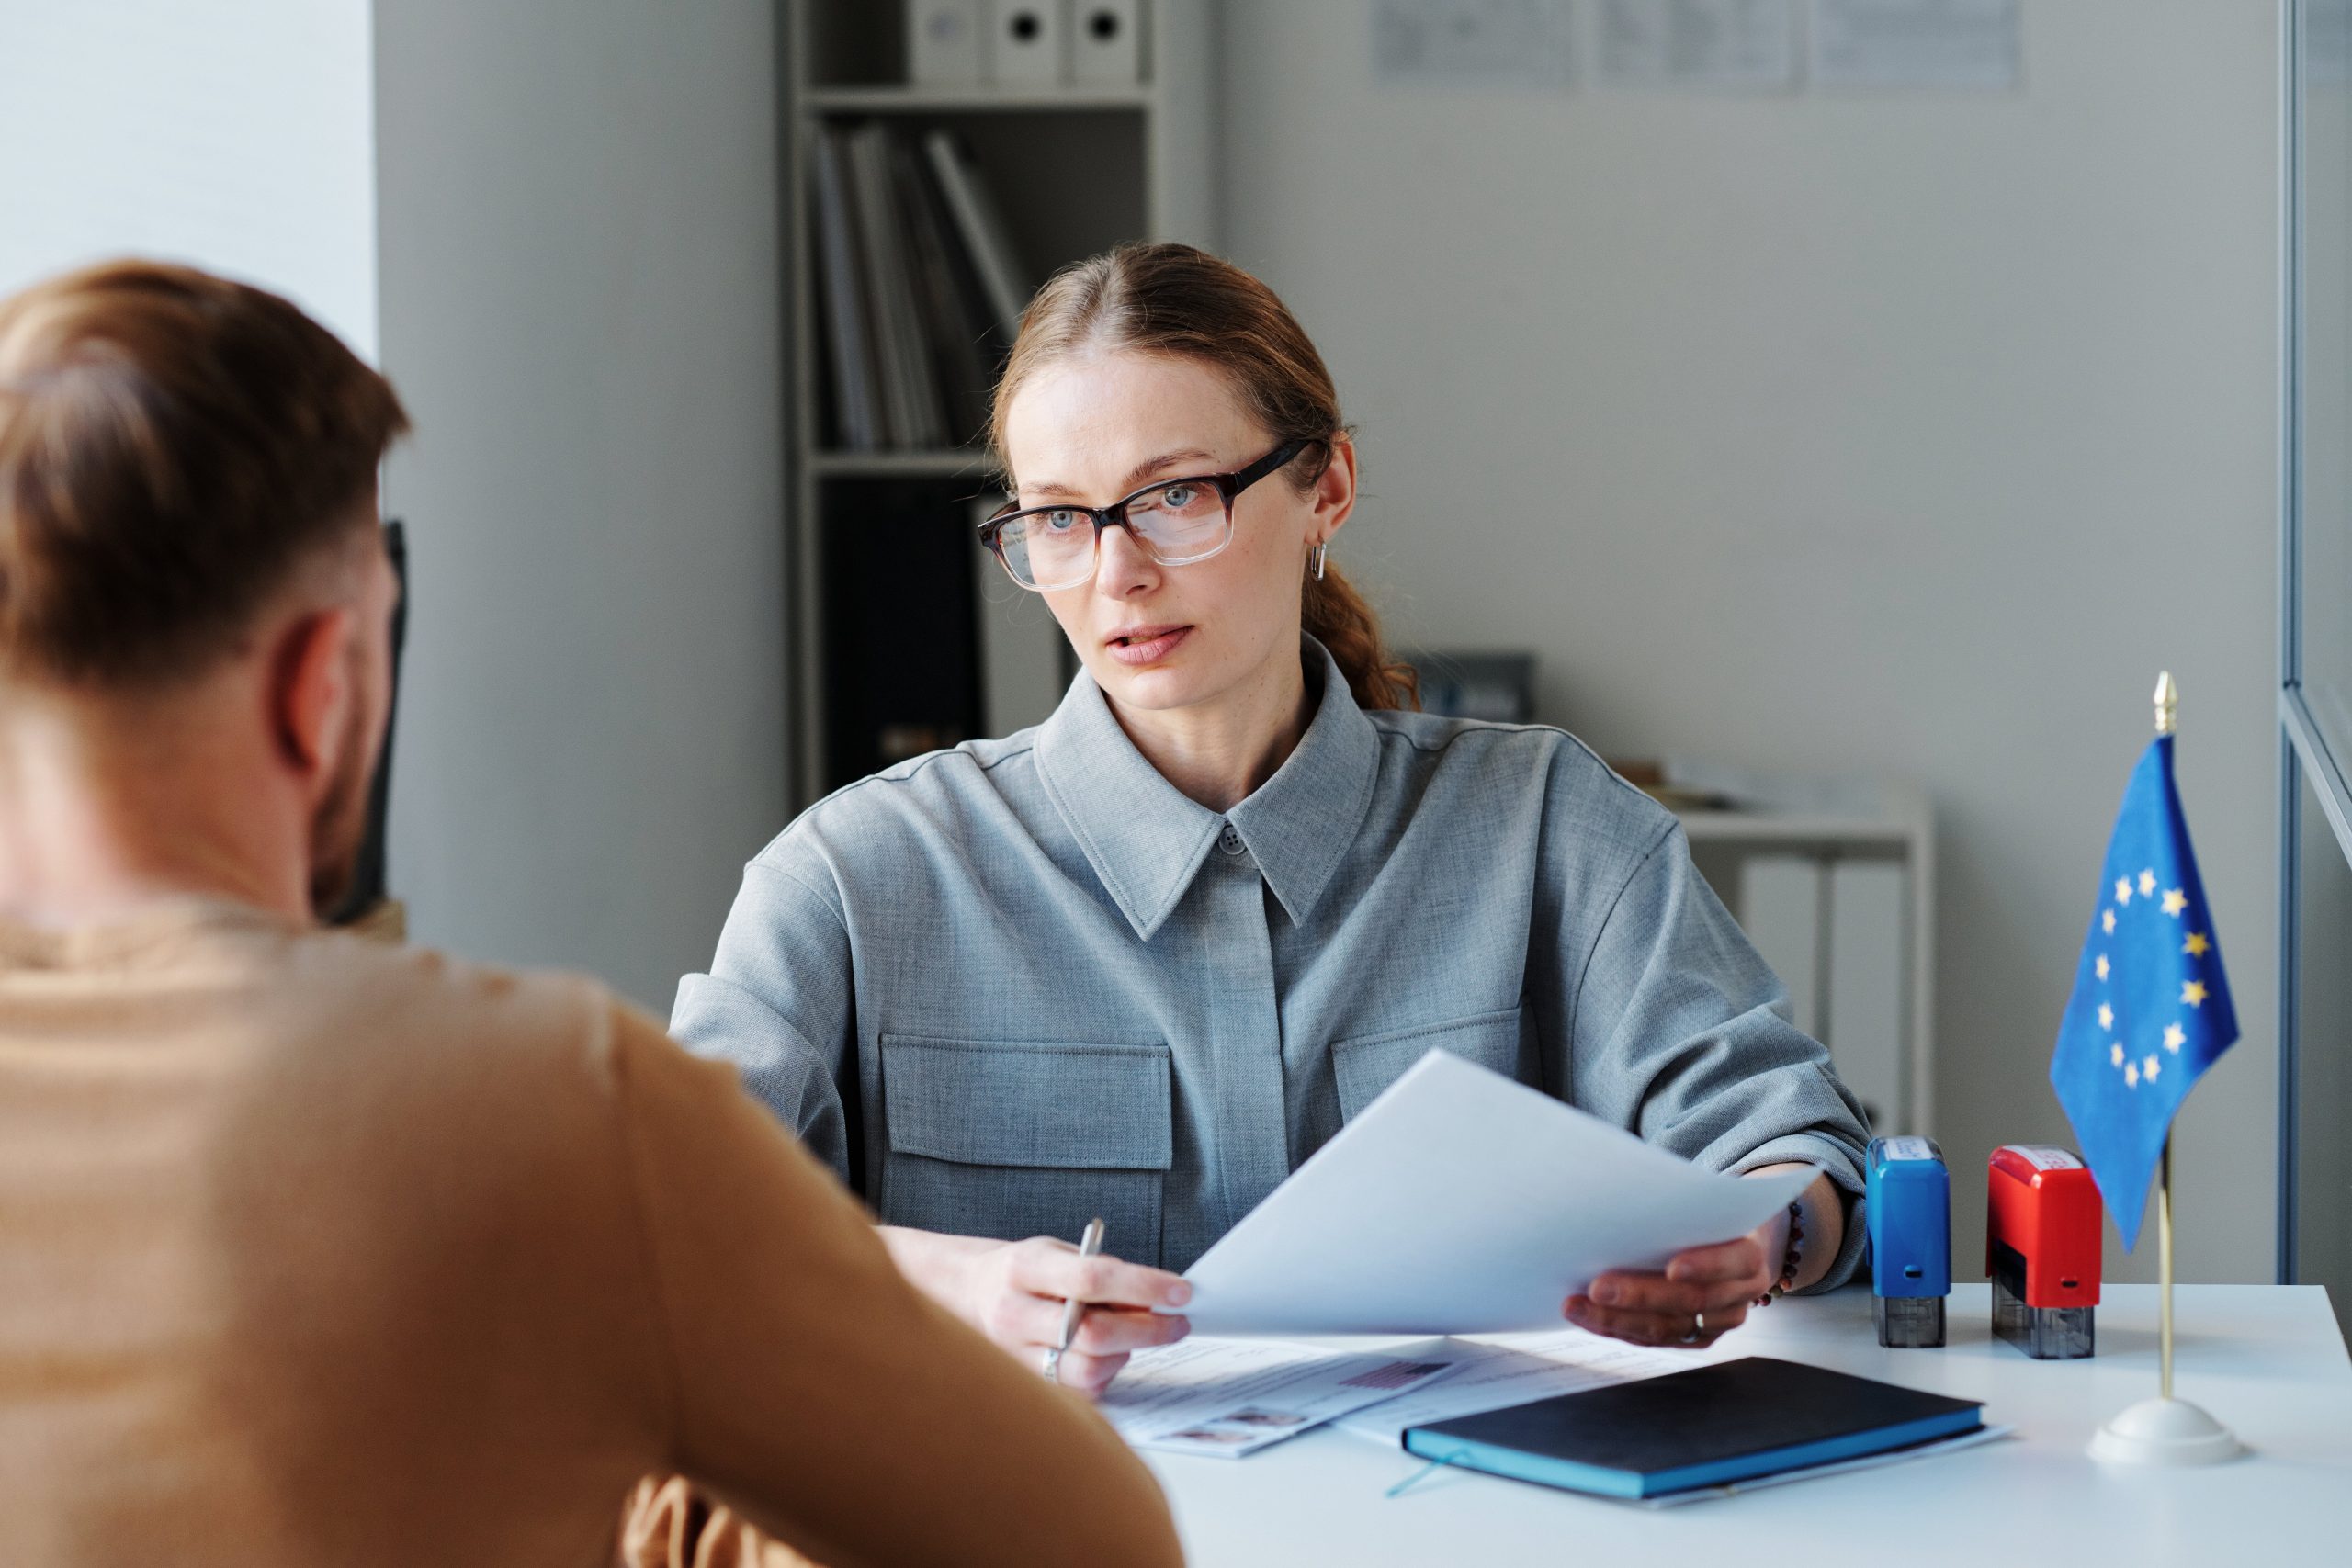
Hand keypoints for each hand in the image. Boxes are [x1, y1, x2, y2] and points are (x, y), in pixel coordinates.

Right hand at [886, 1228, 1191, 1395]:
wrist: (967, 1297)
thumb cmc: (1025, 1273)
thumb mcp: (1059, 1253)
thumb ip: (1103, 1272)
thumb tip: (1158, 1298)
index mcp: (1023, 1268)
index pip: (1091, 1278)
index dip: (1143, 1286)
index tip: (1181, 1292)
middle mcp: (1013, 1314)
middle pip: (1093, 1335)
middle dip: (1146, 1330)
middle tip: (1177, 1323)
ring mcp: (1013, 1356)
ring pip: (1087, 1371)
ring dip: (1126, 1354)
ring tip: (1133, 1336)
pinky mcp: (1023, 1386)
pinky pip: (1079, 1392)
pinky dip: (1106, 1374)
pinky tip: (1107, 1356)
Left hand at [1562, 1225, 1778, 1350]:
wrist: (1739, 1246)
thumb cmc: (1711, 1218)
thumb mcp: (1709, 1206)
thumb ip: (1682, 1209)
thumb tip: (1621, 1202)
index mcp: (1749, 1255)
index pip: (1734, 1261)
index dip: (1705, 1265)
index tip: (1673, 1267)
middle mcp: (1740, 1294)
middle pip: (1691, 1301)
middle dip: (1639, 1296)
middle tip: (1597, 1287)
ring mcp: (1719, 1322)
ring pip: (1667, 1327)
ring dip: (1616, 1319)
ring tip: (1577, 1306)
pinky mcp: (1698, 1338)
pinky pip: (1655, 1339)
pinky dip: (1618, 1329)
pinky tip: (1588, 1317)